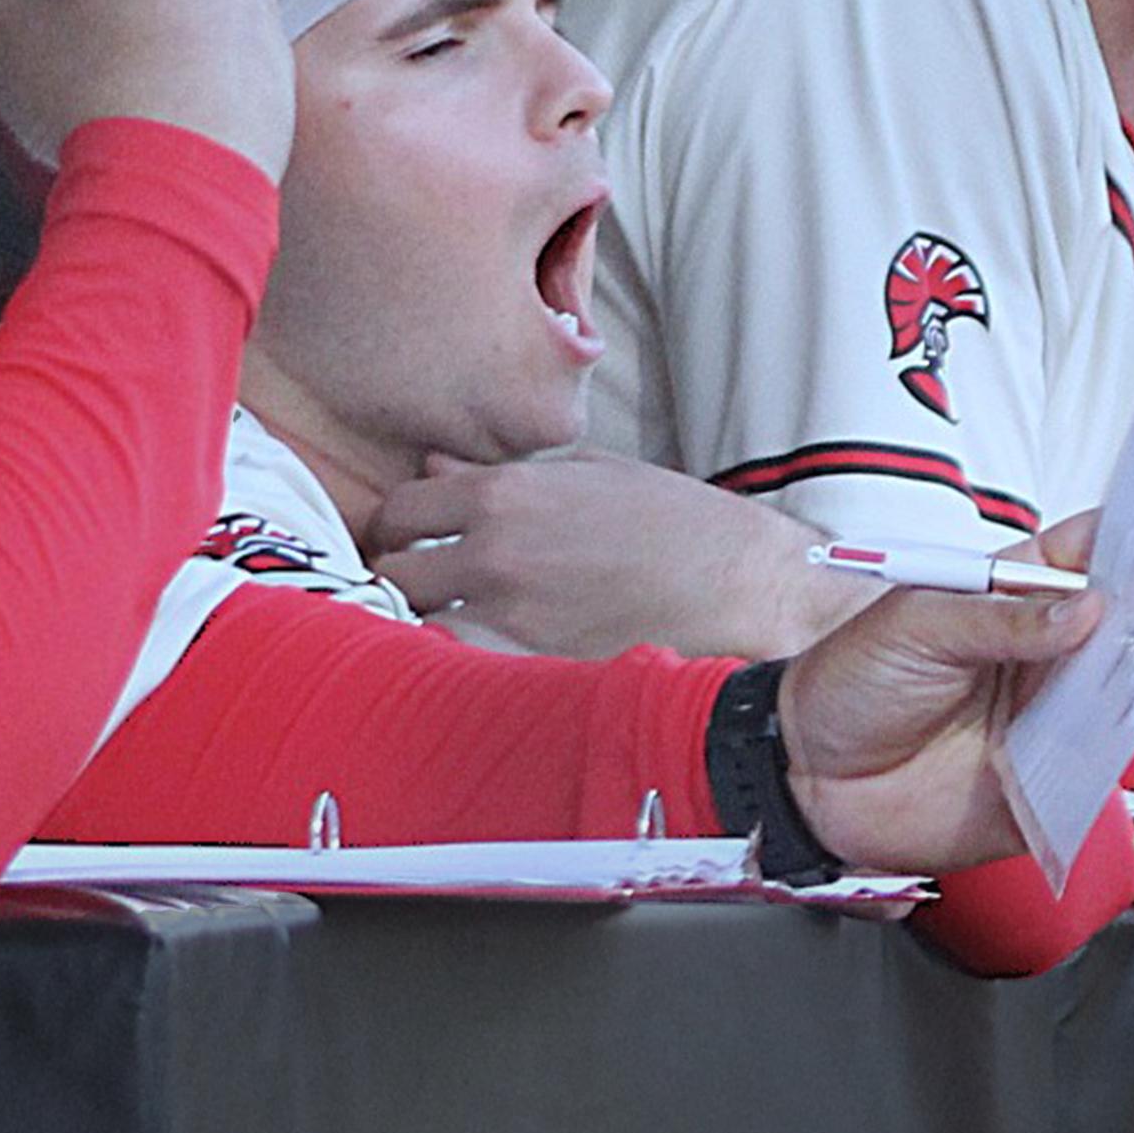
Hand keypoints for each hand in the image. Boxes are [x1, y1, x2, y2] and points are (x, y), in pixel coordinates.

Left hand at [373, 450, 843, 659]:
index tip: (409, 535)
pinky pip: (468, 660)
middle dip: (399, 576)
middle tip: (423, 581)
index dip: (398, 524)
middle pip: (392, 572)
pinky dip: (465, 657)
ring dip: (427, 621)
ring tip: (452, 618)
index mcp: (506, 493)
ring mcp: (512, 614)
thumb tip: (440, 468)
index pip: (400, 508)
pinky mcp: (536, 663)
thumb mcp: (592, 471)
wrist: (741, 584)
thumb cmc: (679, 522)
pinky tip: (488, 651)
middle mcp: (495, 552)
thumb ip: (504, 473)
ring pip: (420, 624)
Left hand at [773, 518, 1103, 872]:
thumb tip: (1089, 608)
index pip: (1084, 560)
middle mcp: (1039, 658)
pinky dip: (1106, 759)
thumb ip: (1001, 620)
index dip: (1127, 543)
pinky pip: (1088, 773)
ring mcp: (1044, 720)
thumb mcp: (917, 626)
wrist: (804, 777)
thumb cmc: (849, 681)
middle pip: (1119, 629)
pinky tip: (1110, 739)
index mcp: (1011, 601)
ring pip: (1116, 699)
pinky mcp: (1039, 782)